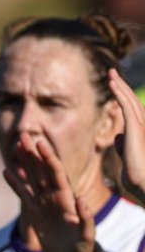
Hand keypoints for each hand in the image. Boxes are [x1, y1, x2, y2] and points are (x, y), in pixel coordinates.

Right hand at [3, 131, 95, 251]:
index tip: (41, 143)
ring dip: (25, 163)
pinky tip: (6, 172)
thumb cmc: (83, 249)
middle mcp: (54, 198)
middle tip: (24, 136)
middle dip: (34, 153)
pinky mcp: (35, 213)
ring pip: (32, 179)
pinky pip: (22, 195)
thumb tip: (80, 200)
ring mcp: (44, 204)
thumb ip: (86, 220)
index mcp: (67, 200)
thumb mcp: (87, 237)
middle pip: (42, 171)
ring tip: (16, 147)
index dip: (49, 159)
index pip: (56, 175)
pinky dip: (15, 183)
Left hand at [110, 67, 144, 203]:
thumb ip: (123, 146)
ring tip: (111, 74)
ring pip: (129, 101)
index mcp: (139, 133)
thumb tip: (117, 136)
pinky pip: (126, 107)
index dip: (123, 97)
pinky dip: (120, 94)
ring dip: (120, 86)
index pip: (131, 111)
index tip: (114, 86)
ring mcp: (141, 127)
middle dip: (121, 87)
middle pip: (131, 102)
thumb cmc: (138, 178)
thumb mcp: (127, 158)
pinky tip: (112, 84)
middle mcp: (143, 127)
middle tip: (112, 73)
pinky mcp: (136, 129)